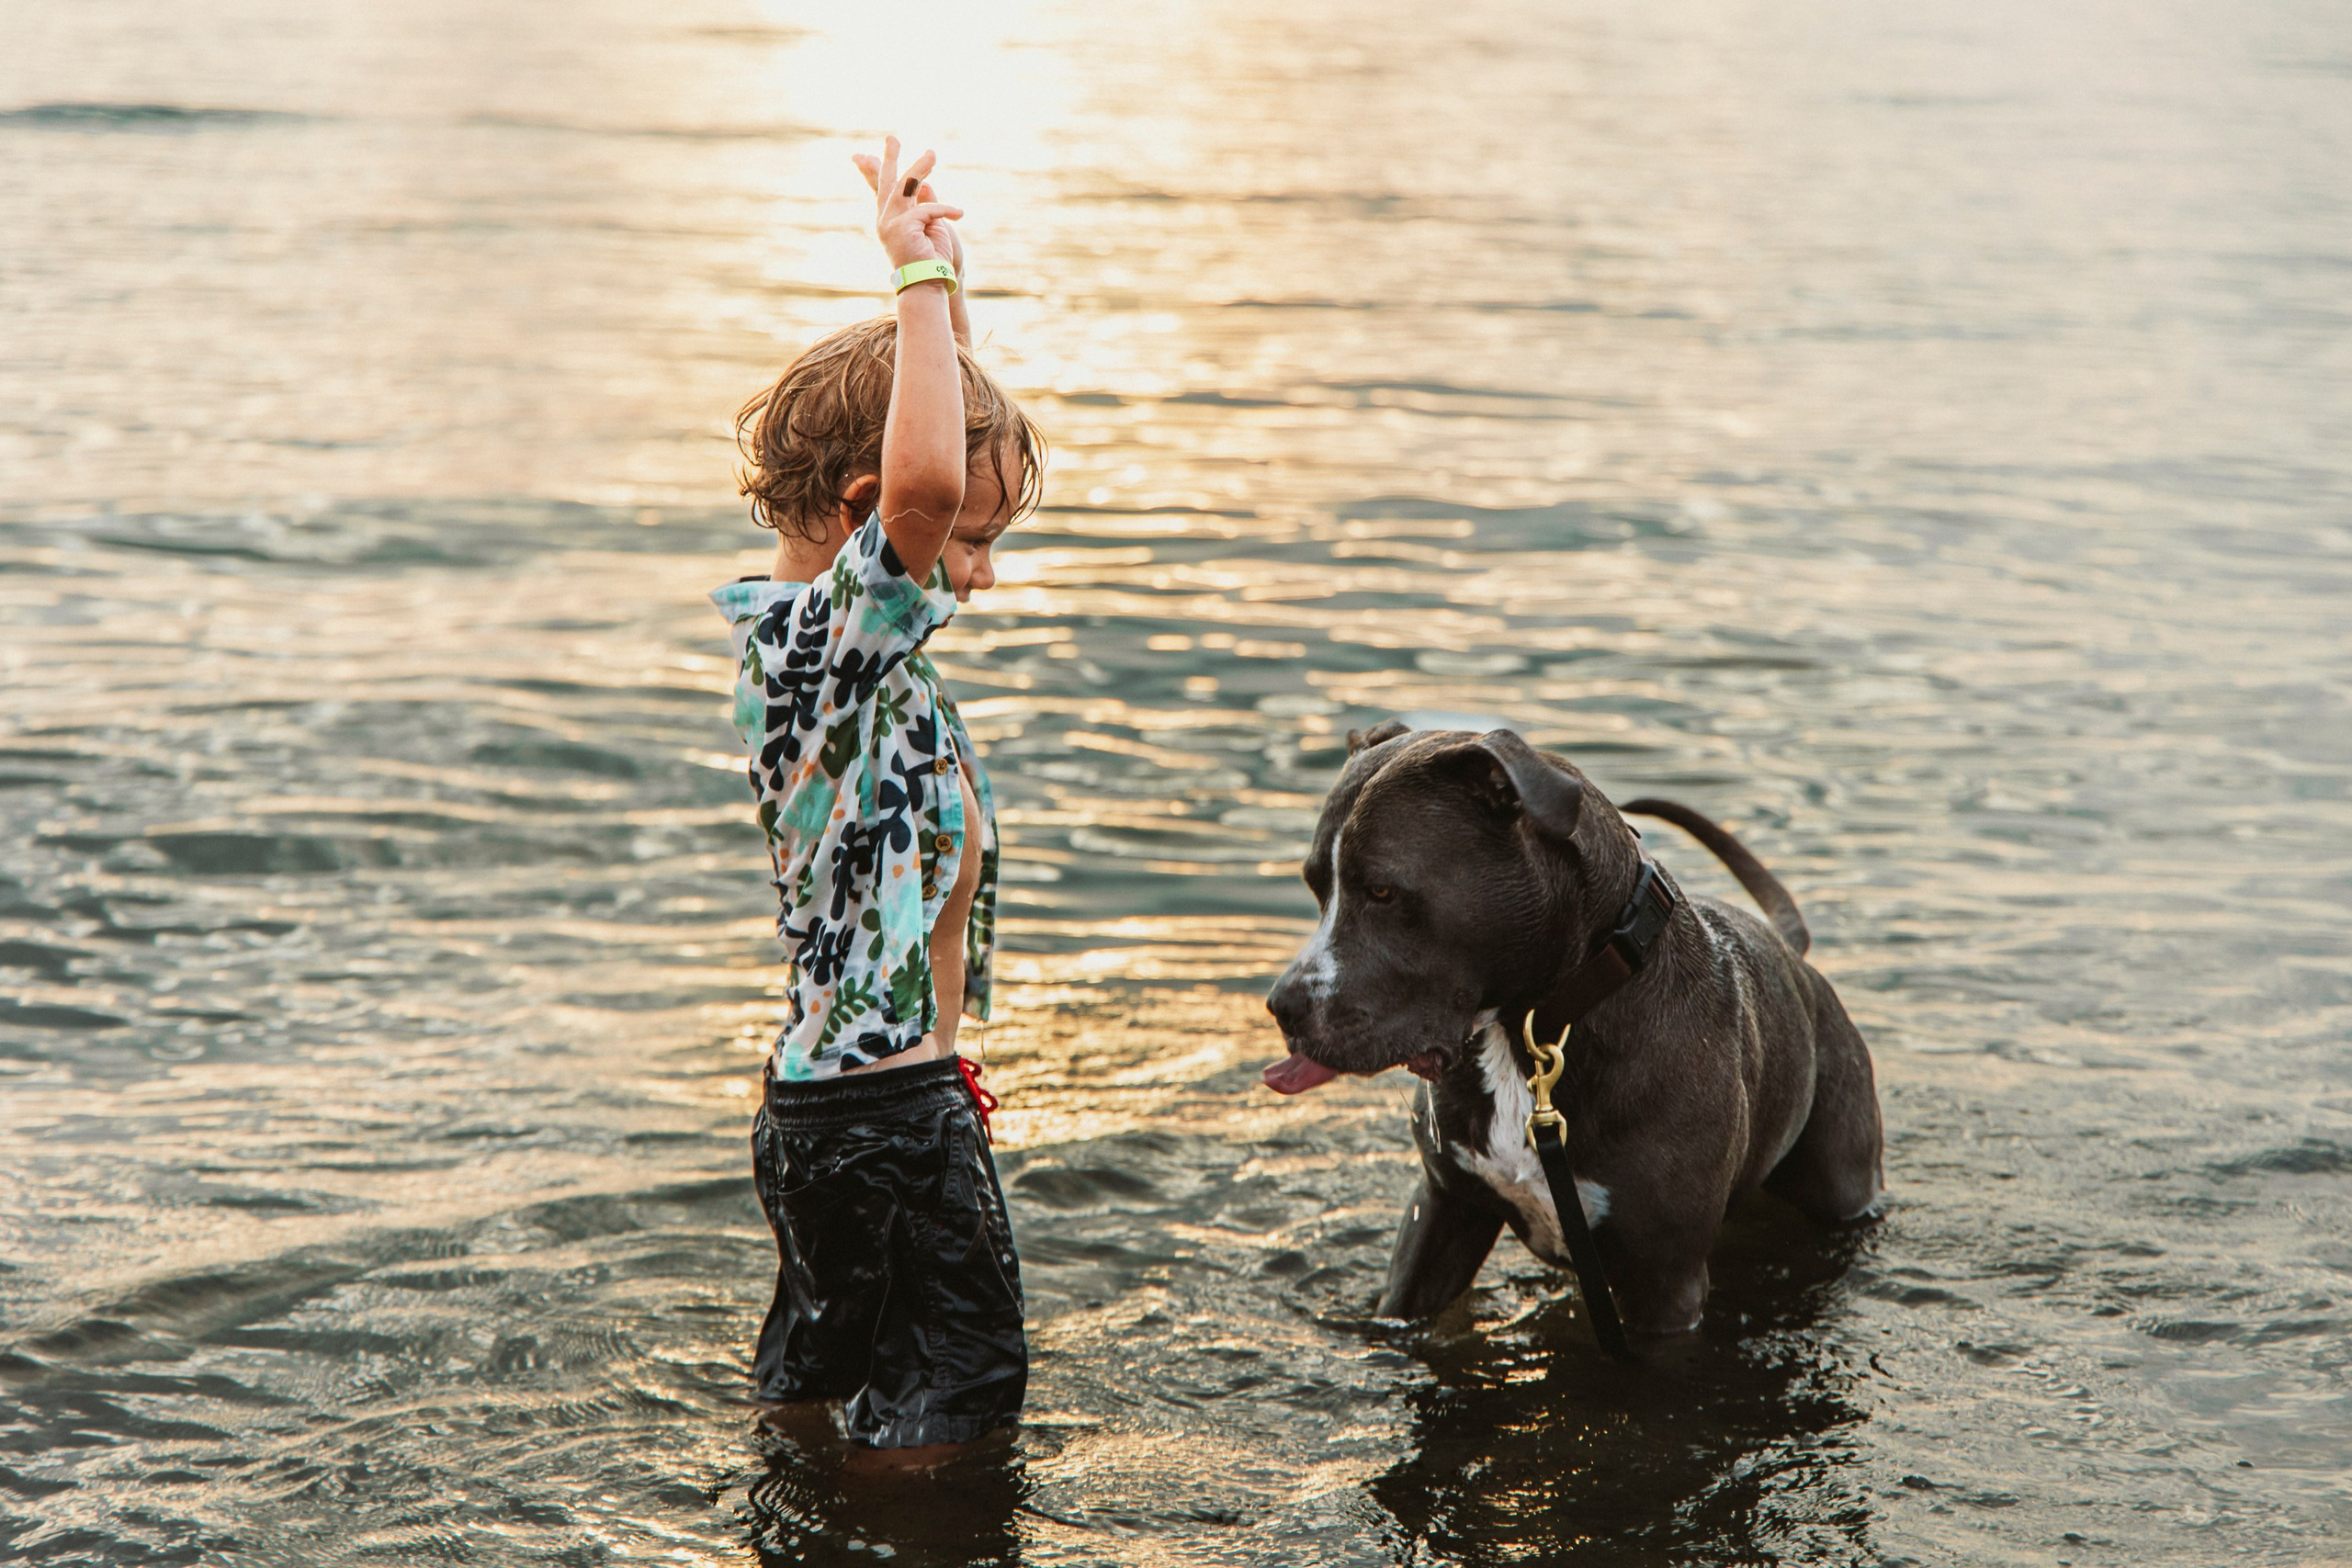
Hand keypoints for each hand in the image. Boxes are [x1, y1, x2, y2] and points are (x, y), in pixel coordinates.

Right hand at [863, 137, 962, 271]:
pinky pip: (927, 209)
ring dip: (920, 168)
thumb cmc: (932, 261)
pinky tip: (959, 214)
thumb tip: (926, 185)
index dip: (878, 171)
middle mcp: (885, 221)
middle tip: (891, 137)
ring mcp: (890, 223)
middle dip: (889, 158)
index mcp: (889, 222)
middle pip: (886, 183)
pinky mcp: (902, 226)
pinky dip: (945, 210)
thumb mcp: (930, 227)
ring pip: (906, 187)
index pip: (883, 191)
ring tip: (932, 153)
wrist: (929, 286)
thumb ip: (925, 205)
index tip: (872, 154)